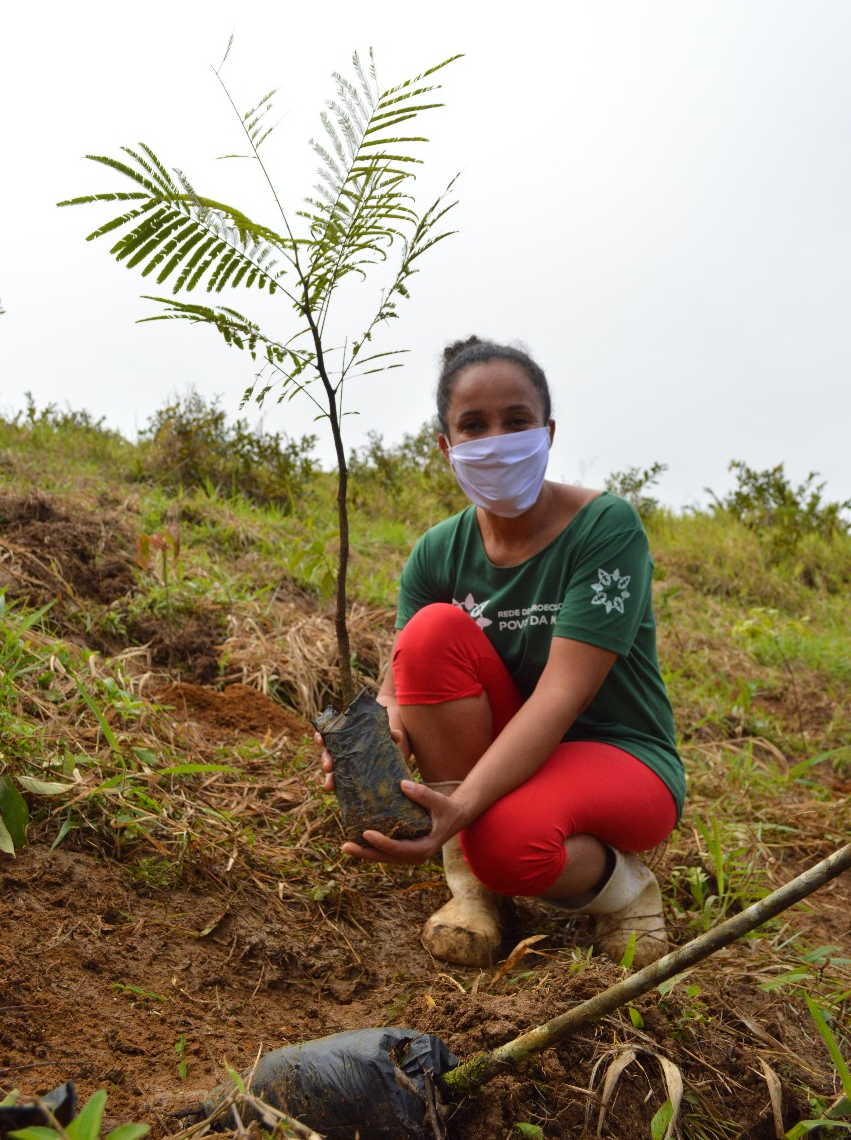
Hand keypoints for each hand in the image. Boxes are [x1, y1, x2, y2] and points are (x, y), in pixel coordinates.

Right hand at [315, 726, 410, 793]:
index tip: (320, 740)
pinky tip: (334, 792)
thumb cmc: (382, 741)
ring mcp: (342, 765)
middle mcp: (340, 750)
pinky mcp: (346, 778)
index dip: (322, 736)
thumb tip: (396, 735)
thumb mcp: (385, 738)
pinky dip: (335, 787)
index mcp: (345, 737)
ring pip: (331, 770)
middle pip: (327, 753)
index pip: (329, 734)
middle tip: (329, 766)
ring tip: (329, 786)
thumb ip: (390, 736)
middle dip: (326, 760)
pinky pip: (338, 783)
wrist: (387, 756)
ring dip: (329, 777)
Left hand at [341, 780, 471, 865]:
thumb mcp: (439, 801)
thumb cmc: (447, 808)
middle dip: (365, 853)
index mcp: (424, 848)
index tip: (365, 833)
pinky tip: (357, 841)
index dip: (381, 843)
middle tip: (345, 847)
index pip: (398, 849)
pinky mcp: (405, 850)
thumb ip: (423, 794)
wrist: (455, 817)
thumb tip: (402, 783)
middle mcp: (415, 856)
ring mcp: (409, 855)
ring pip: (384, 857)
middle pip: (386, 857)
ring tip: (346, 847)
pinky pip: (386, 852)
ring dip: (365, 853)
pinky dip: (372, 848)